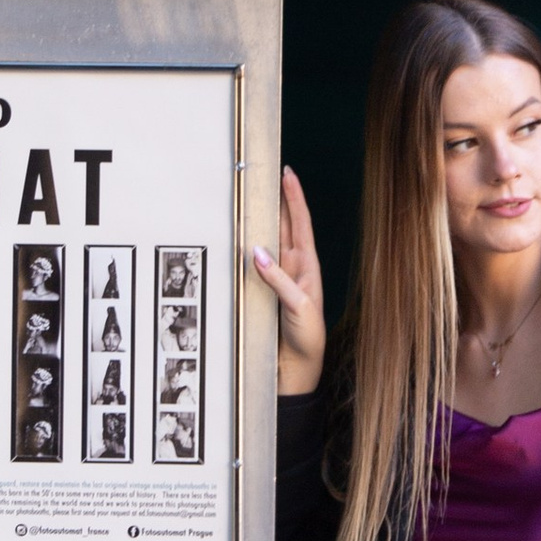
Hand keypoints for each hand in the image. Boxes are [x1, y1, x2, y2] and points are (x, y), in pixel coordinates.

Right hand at [252, 167, 326, 397]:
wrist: (297, 367)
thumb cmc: (307, 337)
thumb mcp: (298, 306)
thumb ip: (279, 280)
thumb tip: (257, 252)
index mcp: (308, 265)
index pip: (300, 222)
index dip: (294, 197)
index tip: (287, 173)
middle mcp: (292, 267)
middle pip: (280, 225)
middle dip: (272, 200)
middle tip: (260, 176)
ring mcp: (275, 277)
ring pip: (264, 241)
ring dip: (256, 221)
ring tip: (246, 197)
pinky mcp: (260, 290)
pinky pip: (249, 264)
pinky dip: (242, 248)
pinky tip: (233, 237)